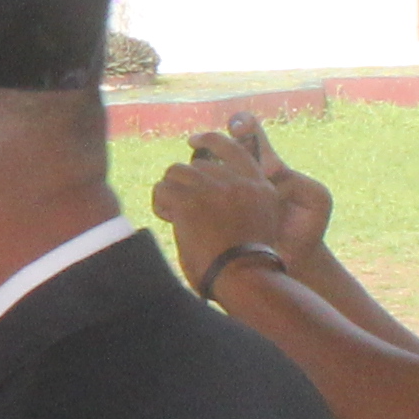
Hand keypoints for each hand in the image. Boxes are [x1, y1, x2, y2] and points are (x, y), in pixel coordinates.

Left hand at [155, 134, 325, 286]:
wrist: (245, 276)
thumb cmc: (248, 263)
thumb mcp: (259, 223)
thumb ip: (243, 203)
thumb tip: (216, 193)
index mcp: (259, 185)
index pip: (231, 148)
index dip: (209, 141)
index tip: (193, 142)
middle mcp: (237, 181)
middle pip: (197, 165)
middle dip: (186, 184)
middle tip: (184, 209)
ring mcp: (213, 188)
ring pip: (176, 173)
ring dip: (171, 192)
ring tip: (174, 214)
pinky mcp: (190, 201)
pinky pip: (163, 190)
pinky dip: (160, 203)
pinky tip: (168, 219)